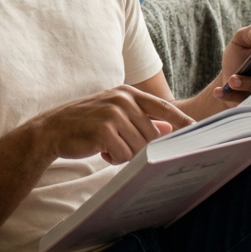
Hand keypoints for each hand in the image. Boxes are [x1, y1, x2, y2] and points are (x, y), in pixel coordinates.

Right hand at [40, 85, 194, 164]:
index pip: (164, 108)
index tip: (200, 132)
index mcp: (128, 93)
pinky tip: (98, 149)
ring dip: (124, 153)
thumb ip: (140, 118)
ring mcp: (113, 113)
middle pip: (153, 135)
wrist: (51, 129)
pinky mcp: (104, 130)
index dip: (183, 122)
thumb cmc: (85, 123)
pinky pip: (124, 155)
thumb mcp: (113, 114)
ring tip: (105, 145)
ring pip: (139, 147)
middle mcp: (123, 99)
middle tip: (116, 144)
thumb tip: (168, 129)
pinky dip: (113, 158)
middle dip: (138, 147)